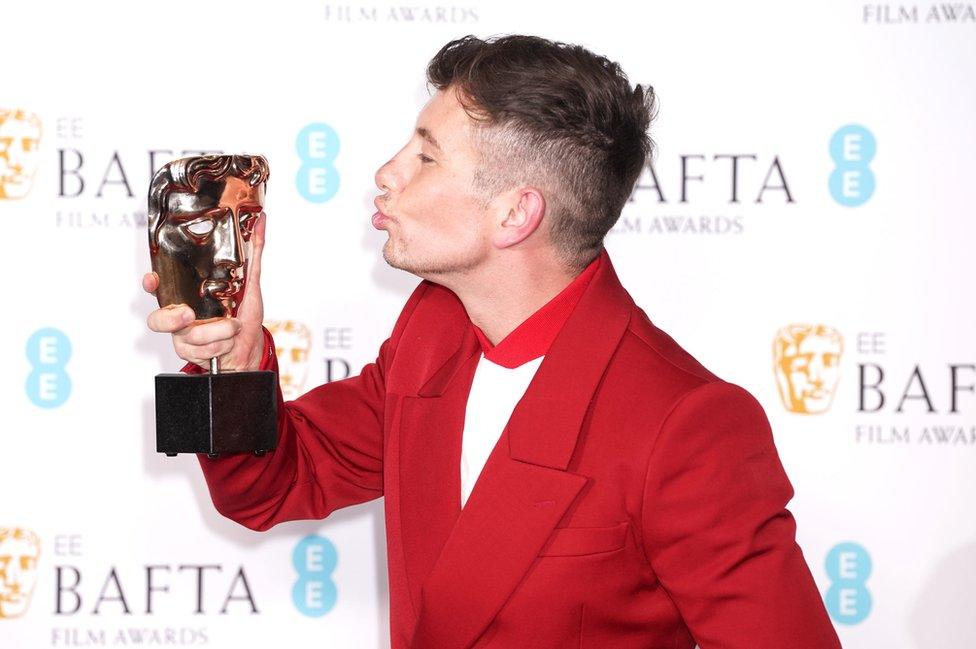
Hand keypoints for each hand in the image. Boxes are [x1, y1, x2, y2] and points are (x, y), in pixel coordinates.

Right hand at [143, 213, 267, 371]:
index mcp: (187, 295)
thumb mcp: (251, 283)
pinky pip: (199, 349)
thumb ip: (253, 253)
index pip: (159, 287)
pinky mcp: (188, 353)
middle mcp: (180, 314)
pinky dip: (220, 343)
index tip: (152, 278)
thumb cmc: (246, 317)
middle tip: (190, 315)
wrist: (251, 349)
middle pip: (158, 319)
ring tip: (233, 326)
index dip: (151, 283)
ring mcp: (182, 335)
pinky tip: (228, 341)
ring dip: (219, 331)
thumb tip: (261, 222)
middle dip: (173, 318)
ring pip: (189, 335)